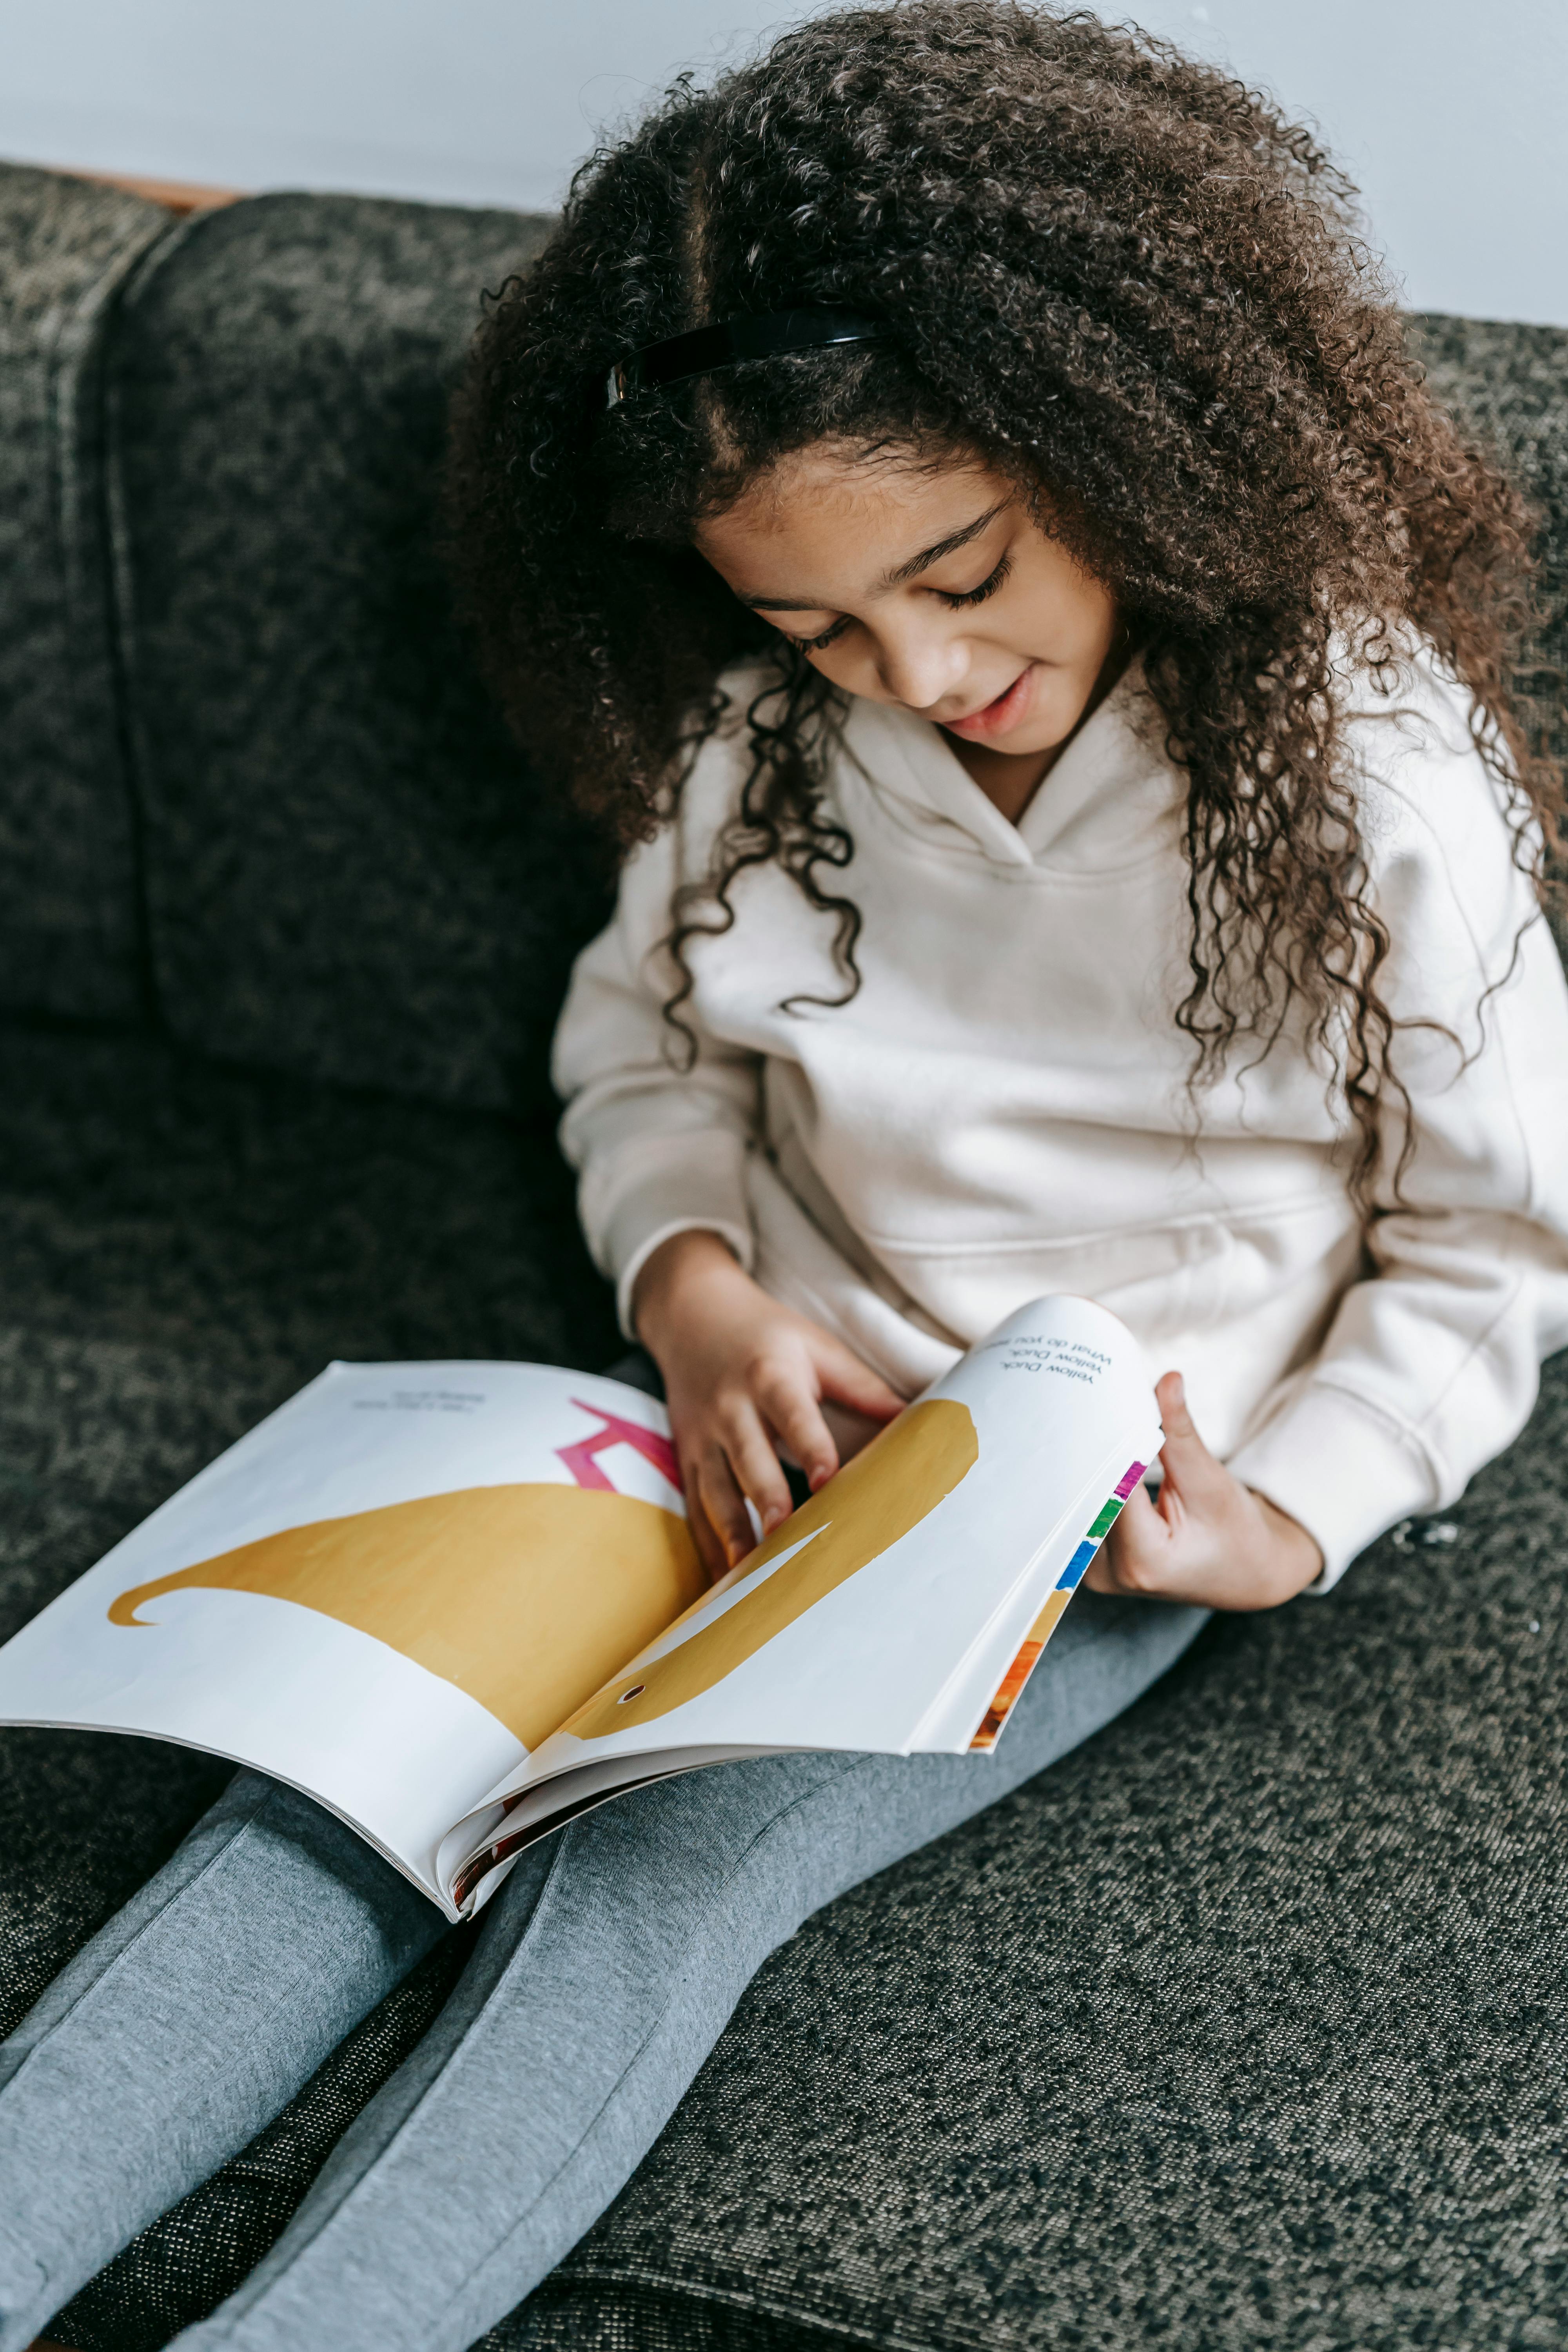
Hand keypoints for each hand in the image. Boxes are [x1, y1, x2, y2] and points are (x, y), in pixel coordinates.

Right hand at [632, 1231, 904, 1578]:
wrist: (691, 1315)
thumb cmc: (766, 1336)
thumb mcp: (814, 1346)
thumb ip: (861, 1385)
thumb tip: (914, 1419)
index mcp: (769, 1376)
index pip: (792, 1414)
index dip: (810, 1446)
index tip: (828, 1480)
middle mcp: (731, 1409)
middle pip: (748, 1458)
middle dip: (766, 1498)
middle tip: (784, 1536)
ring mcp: (703, 1437)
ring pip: (715, 1491)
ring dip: (732, 1532)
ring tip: (749, 1574)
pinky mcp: (686, 1458)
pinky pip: (694, 1507)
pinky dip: (706, 1544)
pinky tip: (723, 1580)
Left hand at [1086, 1370, 1322, 1609]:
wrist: (1244, 1572)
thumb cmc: (1235, 1534)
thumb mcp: (1212, 1482)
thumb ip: (1180, 1435)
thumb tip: (1166, 1382)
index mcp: (1142, 1560)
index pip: (1112, 1484)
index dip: (1111, 1438)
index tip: (1112, 1398)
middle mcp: (1110, 1573)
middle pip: (1091, 1493)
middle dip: (1098, 1447)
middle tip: (1099, 1399)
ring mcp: (1097, 1572)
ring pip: (1082, 1501)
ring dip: (1092, 1462)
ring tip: (1097, 1421)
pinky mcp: (1092, 1562)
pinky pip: (1085, 1511)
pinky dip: (1095, 1481)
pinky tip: (1096, 1452)